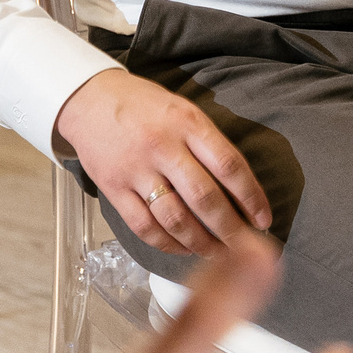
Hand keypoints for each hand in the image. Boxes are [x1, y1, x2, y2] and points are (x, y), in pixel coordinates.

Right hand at [57, 69, 272, 257]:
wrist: (88, 99)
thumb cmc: (143, 105)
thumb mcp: (182, 109)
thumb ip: (207, 142)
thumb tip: (239, 187)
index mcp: (187, 123)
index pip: (229, 165)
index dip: (251, 197)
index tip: (263, 219)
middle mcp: (163, 147)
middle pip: (204, 197)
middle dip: (231, 229)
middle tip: (247, 247)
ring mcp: (136, 170)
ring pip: (175, 218)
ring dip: (201, 242)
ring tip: (218, 254)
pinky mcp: (113, 189)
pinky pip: (145, 226)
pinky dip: (168, 244)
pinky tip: (184, 248)